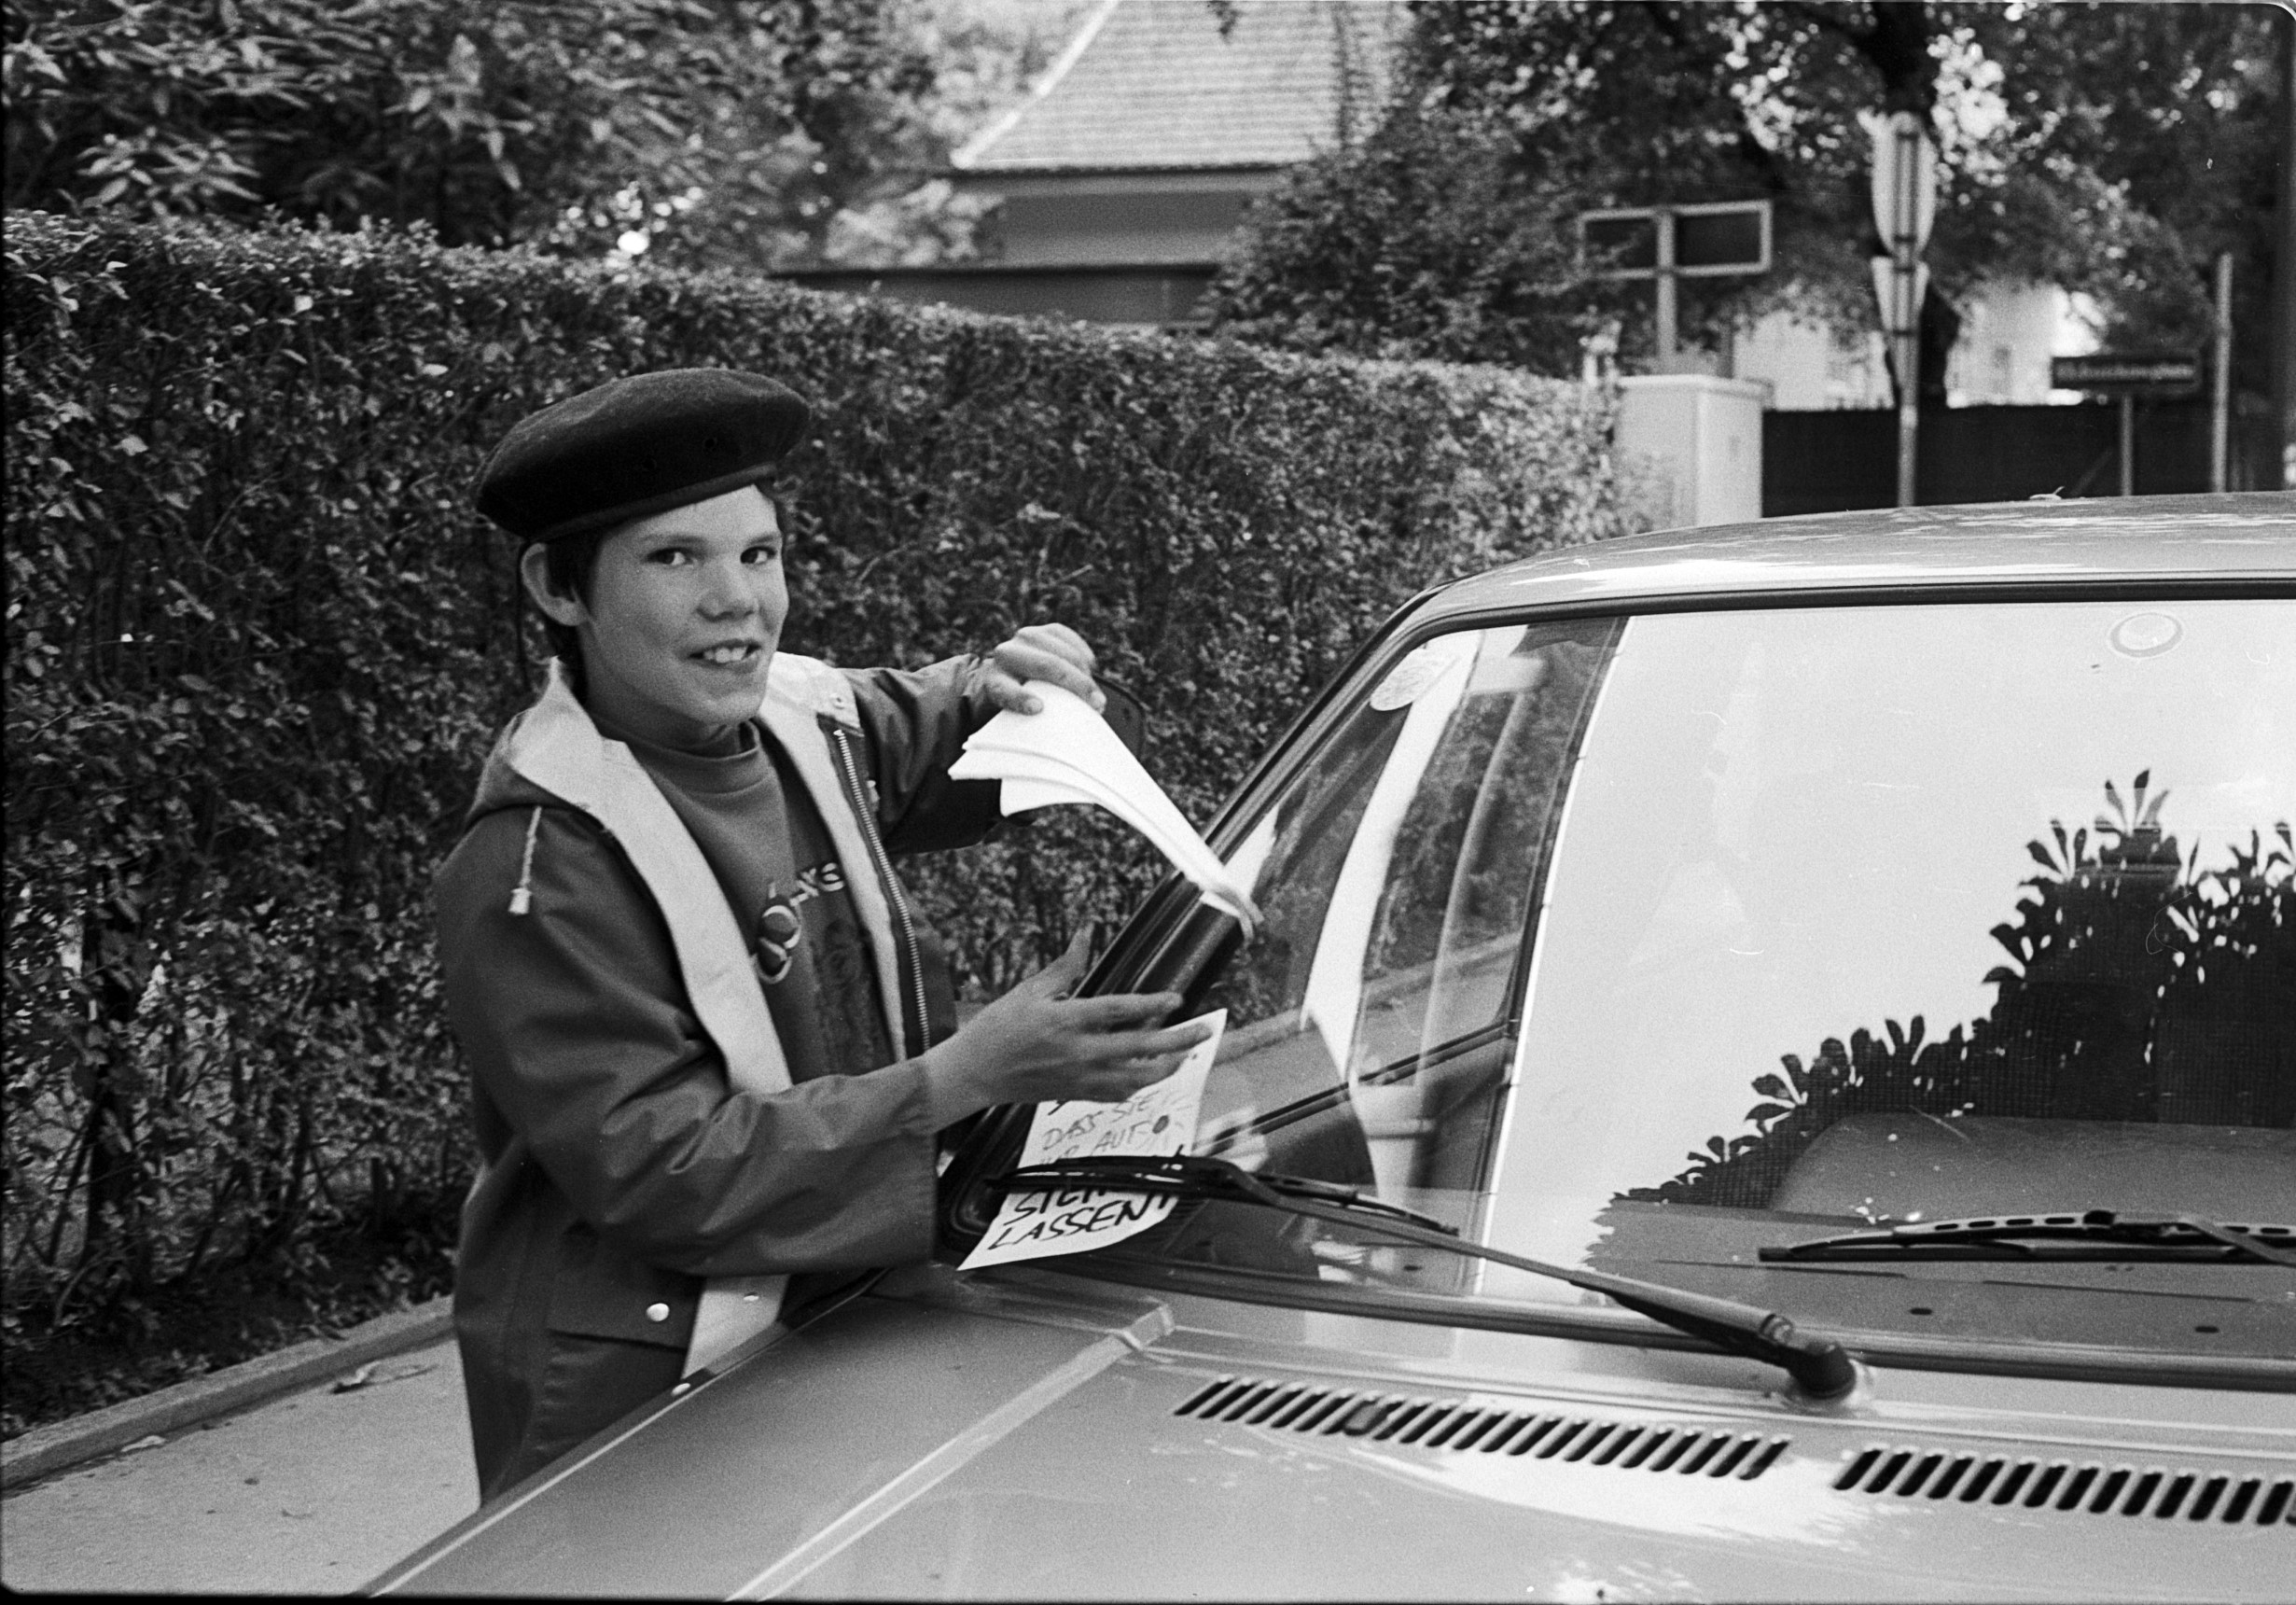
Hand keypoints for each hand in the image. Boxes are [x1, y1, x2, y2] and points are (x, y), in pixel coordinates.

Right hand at [921, 929, 1212, 1127]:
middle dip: (1178, 1040)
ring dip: (1166, 1067)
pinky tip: (1149, 1073)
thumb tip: (1087, 933)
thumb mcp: (1030, 990)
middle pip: (1140, 1049)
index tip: (1177, 999)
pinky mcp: (1076, 1095)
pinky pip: (1118, 1094)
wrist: (975, 1073)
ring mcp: (1079, 1078)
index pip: (1120, 1012)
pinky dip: (1139, 1085)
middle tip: (1204, 1030)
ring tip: (1184, 1054)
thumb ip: (1066, 966)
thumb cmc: (998, 1028)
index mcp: (1066, 1021)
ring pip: (1136, 1079)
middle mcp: (1078, 1052)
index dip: (1152, 1006)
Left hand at [981, 623, 1104, 715]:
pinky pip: (1069, 638)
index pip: (1004, 689)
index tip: (1037, 708)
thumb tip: (1062, 731)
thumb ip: (1028, 719)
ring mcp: (1025, 638)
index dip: (1020, 698)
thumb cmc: (1017, 703)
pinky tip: (1090, 669)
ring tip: (1096, 693)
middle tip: (1097, 704)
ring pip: (1063, 651)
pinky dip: (1083, 654)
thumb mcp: (1013, 715)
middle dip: (1076, 685)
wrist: (1009, 676)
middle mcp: (1006, 654)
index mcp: (993, 681)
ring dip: (1085, 672)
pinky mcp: (1043, 631)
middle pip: (1046, 665)